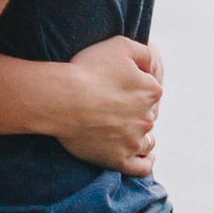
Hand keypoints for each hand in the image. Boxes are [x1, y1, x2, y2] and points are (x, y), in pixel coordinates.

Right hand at [51, 34, 159, 172]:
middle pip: (147, 115)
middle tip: (113, 108)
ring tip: (127, 133)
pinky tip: (144, 157)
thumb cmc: (88, 70)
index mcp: (151, 91)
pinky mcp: (119, 160)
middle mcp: (147, 118)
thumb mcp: (121, 45)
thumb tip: (151, 66)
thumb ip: (143, 52)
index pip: (150, 90)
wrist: (62, 99)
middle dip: (136, 112)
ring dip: (142, 137)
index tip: (117, 86)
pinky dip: (145, 162)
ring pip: (147, 141)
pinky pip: (141, 167)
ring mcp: (134, 141)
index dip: (134, 86)